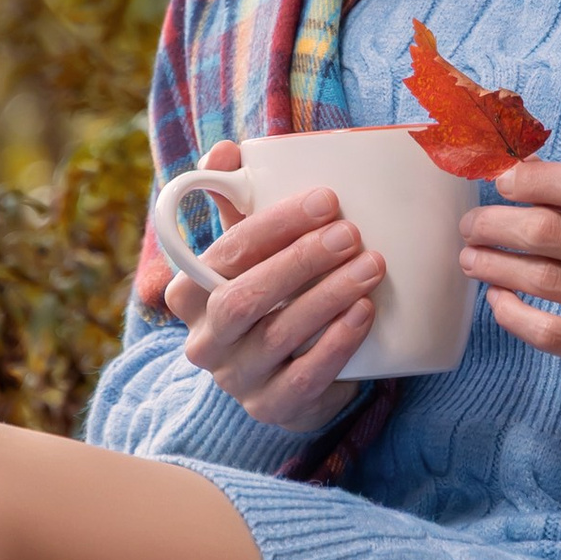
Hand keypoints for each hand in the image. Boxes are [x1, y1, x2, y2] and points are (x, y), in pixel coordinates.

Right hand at [161, 142, 383, 431]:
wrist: (287, 377)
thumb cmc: (268, 297)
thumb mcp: (249, 253)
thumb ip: (236, 203)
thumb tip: (224, 151)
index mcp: (188, 294)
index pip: (225, 253)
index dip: (275, 224)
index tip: (326, 199)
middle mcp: (204, 341)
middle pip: (245, 297)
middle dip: (301, 260)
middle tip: (351, 233)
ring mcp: (237, 380)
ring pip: (278, 334)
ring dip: (328, 295)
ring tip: (372, 265)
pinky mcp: (273, 408)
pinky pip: (305, 376)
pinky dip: (337, 341)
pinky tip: (364, 311)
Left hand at [460, 156, 560, 540]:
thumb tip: (535, 171)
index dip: (535, 177)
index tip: (501, 179)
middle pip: (555, 231)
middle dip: (498, 223)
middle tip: (470, 225)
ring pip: (547, 280)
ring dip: (496, 267)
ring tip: (470, 259)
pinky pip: (556, 333)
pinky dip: (516, 316)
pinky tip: (498, 305)